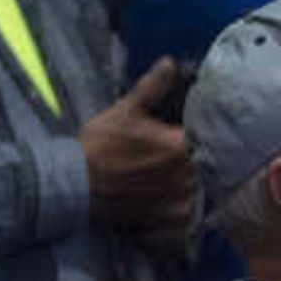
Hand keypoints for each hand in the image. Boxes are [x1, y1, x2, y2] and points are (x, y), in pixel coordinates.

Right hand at [80, 60, 197, 250]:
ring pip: (199, 186)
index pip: (207, 138)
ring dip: (189, 181)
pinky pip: (190, 211)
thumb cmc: (98, 145)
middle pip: (205, 164)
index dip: (201, 135)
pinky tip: (167, 195)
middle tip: (173, 155)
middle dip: (195, 158)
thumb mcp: (125, 110)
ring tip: (168, 175)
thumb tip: (169, 62)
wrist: (73, 183)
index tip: (190, 135)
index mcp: (180, 146)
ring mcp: (179, 198)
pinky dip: (183, 204)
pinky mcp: (170, 217)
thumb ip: (152, 87)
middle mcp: (185, 174)